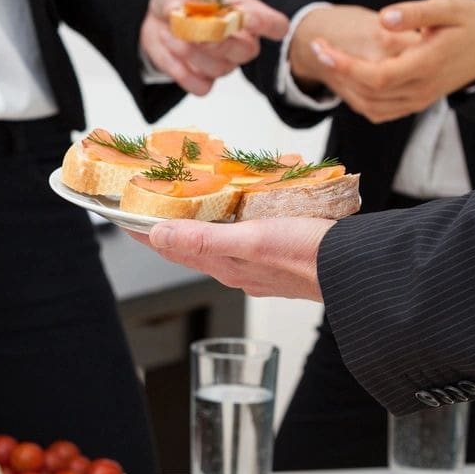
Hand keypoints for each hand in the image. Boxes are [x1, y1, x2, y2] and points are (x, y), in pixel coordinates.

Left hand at [126, 217, 334, 300]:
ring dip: (193, 223)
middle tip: (145, 202)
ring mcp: (254, 264)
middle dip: (163, 225)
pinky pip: (238, 237)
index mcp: (224, 264)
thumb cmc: (309, 255)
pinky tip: (232, 210)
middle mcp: (235, 267)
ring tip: (179, 202)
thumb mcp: (252, 240)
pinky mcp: (275, 256)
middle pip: (186, 244)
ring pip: (212, 240)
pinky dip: (225, 222)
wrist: (356, 270)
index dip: (141, 231)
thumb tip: (159, 235)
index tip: (118, 215)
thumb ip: (205, 239)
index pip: (169, 247)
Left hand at [140, 0, 288, 95]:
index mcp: (244, 12)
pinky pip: (202, 87)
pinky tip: (171, 54)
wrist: (157, 20)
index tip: (245, 18)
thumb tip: (175, 10)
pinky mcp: (203, 79)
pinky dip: (182, 73)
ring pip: (220, 69)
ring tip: (170, 34)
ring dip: (192, 53)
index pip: (275, 25)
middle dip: (220, 43)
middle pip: (248, 51)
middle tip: (194, 33)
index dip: (267, 25)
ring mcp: (224, 63)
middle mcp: (240, 41)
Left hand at [305, 0, 474, 123]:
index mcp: (426, 65)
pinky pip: (379, 110)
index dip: (343, 65)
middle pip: (367, 92)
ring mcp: (418, 100)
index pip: (375, 76)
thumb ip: (416, 13)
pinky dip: (358, 97)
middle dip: (336, 71)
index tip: (321, 46)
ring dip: (343, 86)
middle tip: (317, 47)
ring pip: (370, 106)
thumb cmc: (472, 22)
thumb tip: (384, 18)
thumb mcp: (450, 7)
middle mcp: (420, 89)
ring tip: (328, 58)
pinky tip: (348, 75)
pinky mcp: (416, 103)